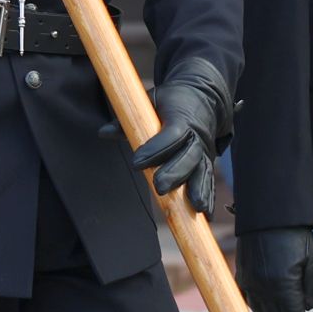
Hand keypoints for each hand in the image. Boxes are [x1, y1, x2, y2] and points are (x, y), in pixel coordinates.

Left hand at [124, 60, 232, 214]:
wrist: (203, 96)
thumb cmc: (170, 100)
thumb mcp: (150, 100)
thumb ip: (127, 119)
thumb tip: (104, 133)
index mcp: (181, 117)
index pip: (170, 135)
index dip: (155, 149)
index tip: (136, 163)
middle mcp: (197, 135)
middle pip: (189, 156)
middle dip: (175, 173)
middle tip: (159, 188)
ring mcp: (205, 150)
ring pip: (203, 170)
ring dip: (199, 189)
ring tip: (196, 207)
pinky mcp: (208, 161)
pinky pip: (209, 179)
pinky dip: (209, 196)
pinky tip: (206, 215)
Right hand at [236, 228, 312, 311]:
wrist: (267, 213)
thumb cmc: (294, 234)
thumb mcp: (312, 259)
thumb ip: (312, 287)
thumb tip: (308, 308)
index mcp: (283, 286)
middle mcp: (263, 288)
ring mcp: (249, 282)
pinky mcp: (241, 275)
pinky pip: (250, 301)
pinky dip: (260, 311)